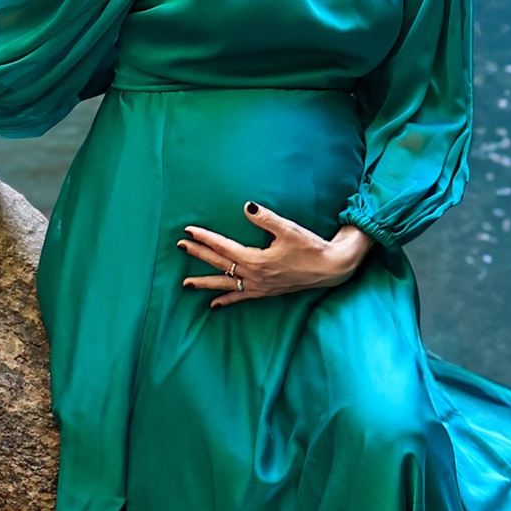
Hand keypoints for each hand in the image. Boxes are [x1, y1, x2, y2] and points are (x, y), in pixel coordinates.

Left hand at [180, 203, 370, 304]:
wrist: (330, 268)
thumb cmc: (310, 247)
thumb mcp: (288, 229)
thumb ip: (265, 218)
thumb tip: (246, 206)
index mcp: (256, 260)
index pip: (223, 247)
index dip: (205, 238)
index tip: (189, 230)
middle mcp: (254, 276)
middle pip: (220, 264)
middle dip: (198, 254)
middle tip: (180, 246)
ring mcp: (259, 286)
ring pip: (226, 285)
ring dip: (205, 282)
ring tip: (186, 283)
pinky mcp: (266, 292)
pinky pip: (240, 298)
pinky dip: (226, 300)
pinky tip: (214, 304)